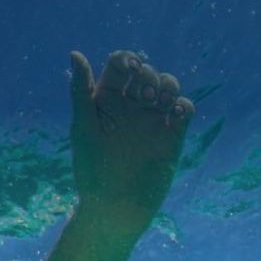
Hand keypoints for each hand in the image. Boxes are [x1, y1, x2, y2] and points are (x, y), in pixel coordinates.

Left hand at [68, 50, 192, 231]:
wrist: (116, 206)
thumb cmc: (92, 170)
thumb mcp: (83, 127)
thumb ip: (80, 90)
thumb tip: (75, 54)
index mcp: (106, 101)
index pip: (120, 65)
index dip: (127, 60)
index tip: (128, 70)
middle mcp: (130, 107)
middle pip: (146, 72)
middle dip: (148, 75)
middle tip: (143, 95)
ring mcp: (152, 120)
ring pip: (168, 86)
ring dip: (168, 85)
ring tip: (159, 103)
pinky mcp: (171, 136)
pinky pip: (184, 109)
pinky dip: (183, 105)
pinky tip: (174, 115)